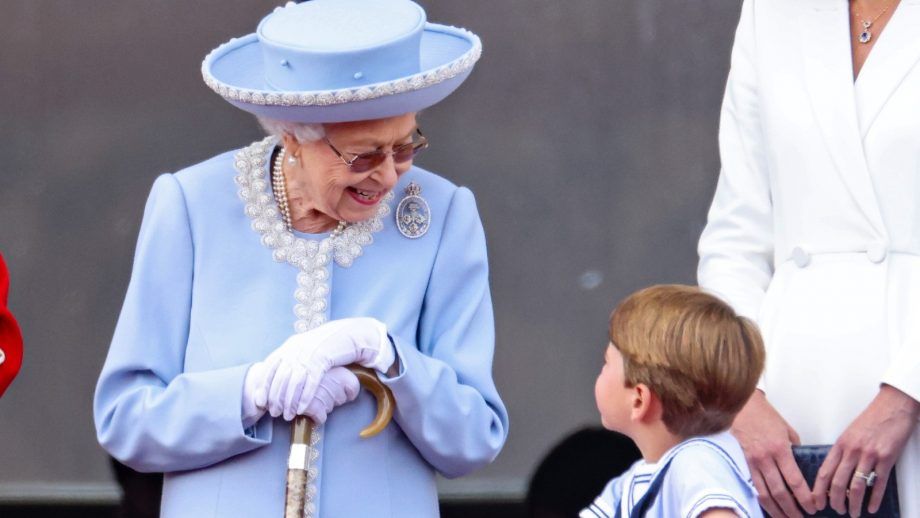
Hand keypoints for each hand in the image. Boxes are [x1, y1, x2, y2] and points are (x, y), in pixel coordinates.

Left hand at [257, 317, 392, 419]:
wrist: (347, 333)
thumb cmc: (326, 345)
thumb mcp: (305, 348)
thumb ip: (291, 359)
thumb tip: (278, 378)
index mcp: (290, 346)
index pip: (270, 367)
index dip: (263, 385)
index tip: (260, 401)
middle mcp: (296, 349)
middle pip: (280, 377)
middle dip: (276, 398)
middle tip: (274, 413)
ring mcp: (309, 354)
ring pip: (294, 382)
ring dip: (289, 401)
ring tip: (287, 415)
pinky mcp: (324, 359)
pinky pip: (311, 381)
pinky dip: (305, 397)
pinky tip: (301, 409)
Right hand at [731, 390, 814, 516]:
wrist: (742, 406)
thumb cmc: (766, 415)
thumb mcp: (787, 430)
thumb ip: (794, 448)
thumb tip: (801, 464)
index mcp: (780, 449)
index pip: (794, 480)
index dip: (804, 497)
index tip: (813, 506)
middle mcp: (766, 458)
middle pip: (780, 492)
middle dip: (792, 509)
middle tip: (803, 517)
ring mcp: (754, 462)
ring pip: (765, 494)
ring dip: (777, 510)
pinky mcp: (746, 463)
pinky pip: (755, 486)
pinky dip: (763, 500)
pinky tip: (771, 507)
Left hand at [812, 385, 919, 516]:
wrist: (892, 407)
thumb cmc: (871, 419)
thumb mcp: (849, 434)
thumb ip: (842, 451)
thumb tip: (836, 471)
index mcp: (841, 444)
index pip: (824, 471)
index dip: (819, 489)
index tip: (815, 501)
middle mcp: (852, 451)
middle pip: (838, 482)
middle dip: (835, 500)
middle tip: (836, 510)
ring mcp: (869, 455)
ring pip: (857, 485)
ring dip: (854, 503)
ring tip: (853, 512)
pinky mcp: (887, 458)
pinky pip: (879, 483)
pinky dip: (874, 498)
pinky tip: (871, 507)